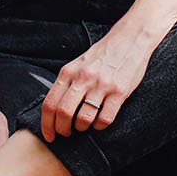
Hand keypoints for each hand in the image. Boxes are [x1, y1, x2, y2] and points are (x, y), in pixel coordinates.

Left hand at [40, 26, 155, 141]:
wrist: (130, 40)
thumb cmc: (102, 54)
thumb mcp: (78, 64)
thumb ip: (67, 83)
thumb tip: (55, 108)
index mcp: (69, 72)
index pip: (50, 103)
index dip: (46, 124)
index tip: (49, 135)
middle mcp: (83, 78)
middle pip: (64, 113)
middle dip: (62, 129)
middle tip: (65, 134)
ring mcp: (102, 85)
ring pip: (84, 119)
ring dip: (81, 128)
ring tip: (83, 126)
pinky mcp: (119, 92)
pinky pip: (105, 118)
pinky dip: (100, 126)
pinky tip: (99, 122)